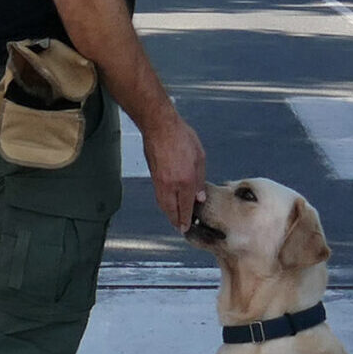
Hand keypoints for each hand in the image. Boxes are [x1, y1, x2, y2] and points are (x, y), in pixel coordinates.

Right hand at [144, 113, 206, 232]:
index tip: (187, 227)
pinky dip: (164, 203)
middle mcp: (171, 185)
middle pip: (172, 211)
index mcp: (186, 180)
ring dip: (169, 213)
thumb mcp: (200, 157)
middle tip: (181, 227)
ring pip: (163, 205)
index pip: (186, 207)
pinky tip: (169, 203)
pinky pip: (159, 196)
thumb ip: (200, 180)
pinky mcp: (153, 176)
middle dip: (176, 221)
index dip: (187, 219)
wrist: (159, 126)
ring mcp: (159, 181)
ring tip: (175, 218)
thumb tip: (200, 197)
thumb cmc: (181, 137)